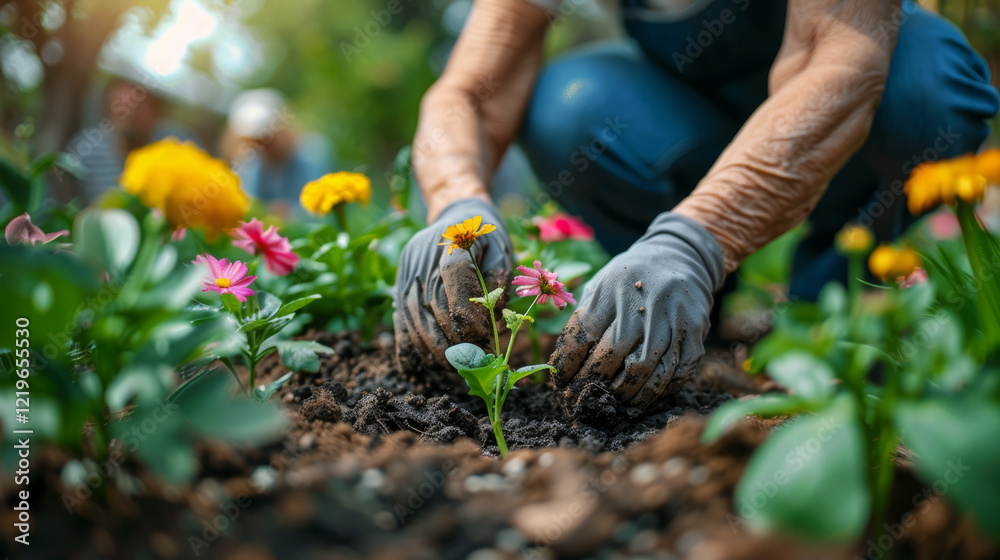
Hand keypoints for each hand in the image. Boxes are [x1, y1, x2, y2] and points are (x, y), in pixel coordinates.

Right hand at [394, 198, 512, 379]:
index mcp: (452, 241)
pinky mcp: (399, 285)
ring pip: (414, 316)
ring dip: (432, 348)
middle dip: (453, 338)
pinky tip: (421, 366)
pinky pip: (400, 319)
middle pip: (433, 303)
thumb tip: (492, 314)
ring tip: (452, 367)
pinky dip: (408, 345)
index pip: (455, 276)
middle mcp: (423, 257)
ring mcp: (407, 272)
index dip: (467, 310)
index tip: (483, 335)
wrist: (456, 216)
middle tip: (473, 360)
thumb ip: (499, 277)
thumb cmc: (485, 238)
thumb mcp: (501, 249)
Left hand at [549, 212, 724, 410]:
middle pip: (614, 352)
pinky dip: (660, 390)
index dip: (569, 363)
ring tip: (614, 403)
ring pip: (647, 368)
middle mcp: (642, 300)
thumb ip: (584, 317)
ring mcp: (672, 315)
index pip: (583, 333)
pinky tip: (646, 397)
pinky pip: (678, 370)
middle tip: (586, 399)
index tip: (561, 382)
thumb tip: (560, 363)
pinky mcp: (696, 328)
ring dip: (628, 393)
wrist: (680, 254)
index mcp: (611, 287)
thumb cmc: (629, 278)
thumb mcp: (601, 283)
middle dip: (595, 383)